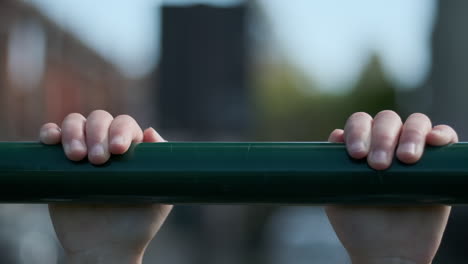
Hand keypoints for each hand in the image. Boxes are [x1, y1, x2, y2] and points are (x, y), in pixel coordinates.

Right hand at [40, 110, 171, 263]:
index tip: (119, 150)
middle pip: (99, 119)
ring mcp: (81, 152)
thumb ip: (163, 167)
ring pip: (74, 123)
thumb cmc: (137, 225)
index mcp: (130, 148)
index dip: (120, 130)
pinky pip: (50, 137)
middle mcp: (105, 145)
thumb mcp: (160, 199)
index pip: (124, 125)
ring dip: (73, 132)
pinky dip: (49, 132)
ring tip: (77, 158)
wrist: (105, 249)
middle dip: (97, 133)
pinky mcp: (57, 164)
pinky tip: (51, 141)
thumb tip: (150, 131)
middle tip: (98, 160)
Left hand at [325, 111, 457, 263]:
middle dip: (382, 137)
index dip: (358, 131)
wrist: (387, 253)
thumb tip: (337, 135)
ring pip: (416, 122)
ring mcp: (414, 150)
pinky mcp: (439, 163)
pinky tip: (434, 142)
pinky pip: (445, 137)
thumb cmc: (358, 225)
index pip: (360, 122)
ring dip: (411, 135)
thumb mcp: (336, 196)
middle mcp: (387, 143)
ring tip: (406, 160)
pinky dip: (441, 134)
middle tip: (379, 165)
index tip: (356, 155)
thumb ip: (332, 168)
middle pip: (387, 120)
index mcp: (362, 146)